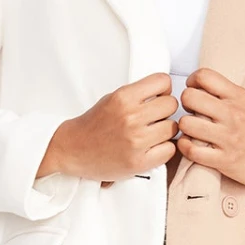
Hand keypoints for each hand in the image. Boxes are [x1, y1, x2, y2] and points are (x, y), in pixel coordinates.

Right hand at [38, 74, 179, 185]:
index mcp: (123, 97)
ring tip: (152, 134)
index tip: (158, 98)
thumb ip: (138, 94)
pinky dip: (164, 149)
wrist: (72, 150)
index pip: (163, 82)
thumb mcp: (112, 98)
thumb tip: (166, 92)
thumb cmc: (94, 125)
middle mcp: (130, 117)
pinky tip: (152, 148)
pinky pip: (170, 150)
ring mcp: (136, 141)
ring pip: (173, 128)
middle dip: (165, 111)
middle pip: (171, 105)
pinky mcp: (139, 162)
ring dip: (166, 131)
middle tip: (155, 118)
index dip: (164, 90)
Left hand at [177, 68, 244, 202]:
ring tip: (191, 130)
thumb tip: (198, 83)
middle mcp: (233, 114)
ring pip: (187, 123)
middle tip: (191, 112)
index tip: (194, 91)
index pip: (204, 76)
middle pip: (190, 97)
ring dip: (184, 127)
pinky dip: (185, 147)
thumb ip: (225, 92)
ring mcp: (229, 138)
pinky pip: (192, 150)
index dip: (192, 82)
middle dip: (185, 104)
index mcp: (238, 97)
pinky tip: (191, 145)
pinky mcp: (224, 160)